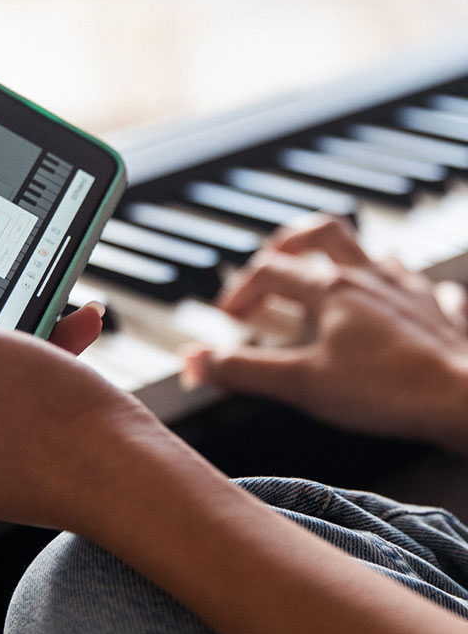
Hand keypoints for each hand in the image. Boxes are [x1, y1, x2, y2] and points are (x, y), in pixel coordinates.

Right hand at [183, 216, 467, 449]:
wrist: (467, 401)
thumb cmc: (389, 390)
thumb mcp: (300, 385)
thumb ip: (242, 371)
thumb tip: (192, 361)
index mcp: (331, 290)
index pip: (270, 272)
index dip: (240, 290)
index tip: (228, 316)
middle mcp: (368, 278)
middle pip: (321, 233)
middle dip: (288, 245)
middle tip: (271, 262)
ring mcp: (407, 290)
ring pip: (370, 252)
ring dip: (340, 259)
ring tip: (324, 276)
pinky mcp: (436, 311)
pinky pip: (417, 282)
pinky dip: (395, 287)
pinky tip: (392, 300)